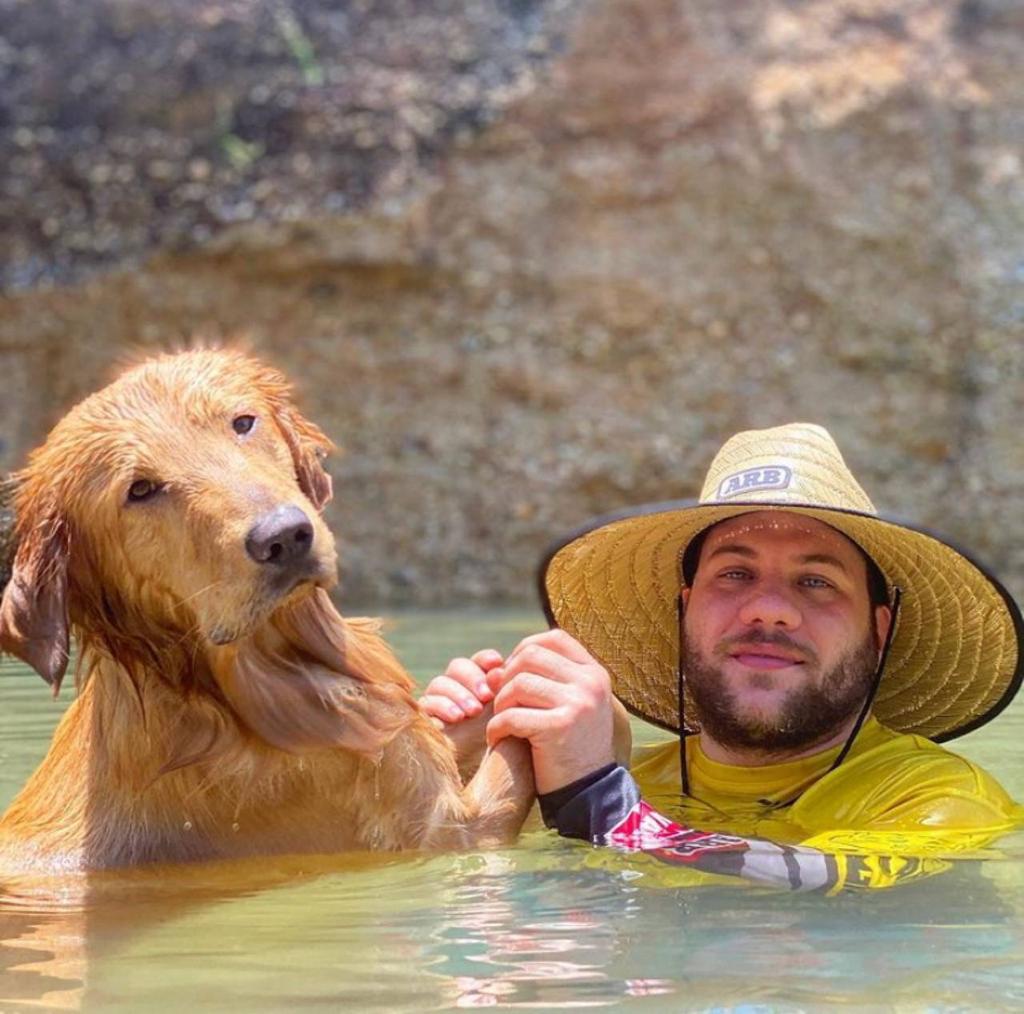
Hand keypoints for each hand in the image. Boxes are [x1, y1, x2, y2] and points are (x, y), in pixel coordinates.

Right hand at [420, 649, 503, 779]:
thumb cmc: (505, 757)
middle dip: (472, 675)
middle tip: (486, 694)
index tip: (498, 663)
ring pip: (440, 682)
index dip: (485, 660)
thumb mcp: (508, 722)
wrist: (486, 794)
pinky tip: (457, 718)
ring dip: (458, 692)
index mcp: (483, 691)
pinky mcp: (424, 726)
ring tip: (473, 711)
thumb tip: (499, 668)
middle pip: (457, 667)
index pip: (479, 663)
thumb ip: (506, 695)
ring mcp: (440, 711)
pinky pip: (425, 703)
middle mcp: (460, 697)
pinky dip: (441, 705)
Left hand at [486, 629, 615, 794]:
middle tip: (504, 706)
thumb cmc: (569, 746)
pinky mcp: (560, 727)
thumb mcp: (566, 705)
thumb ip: (539, 680)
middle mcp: (590, 682)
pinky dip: (497, 729)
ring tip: (503, 723)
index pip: (554, 638)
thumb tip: (492, 668)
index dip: (525, 650)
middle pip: (530, 656)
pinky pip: (511, 715)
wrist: (590, 794)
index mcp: (594, 673)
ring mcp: (578, 703)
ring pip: (518, 683)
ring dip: (501, 704)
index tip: (514, 677)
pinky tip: (499, 741)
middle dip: (507, 679)